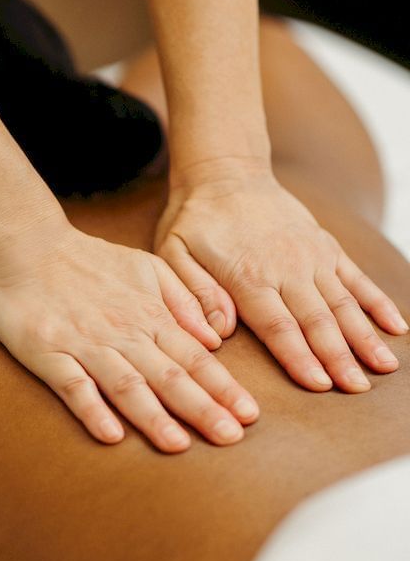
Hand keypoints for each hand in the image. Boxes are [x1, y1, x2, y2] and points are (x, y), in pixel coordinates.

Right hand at [0, 223, 259, 450]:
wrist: (27, 246)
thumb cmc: (89, 262)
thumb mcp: (147, 268)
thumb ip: (184, 299)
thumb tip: (216, 339)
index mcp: (149, 316)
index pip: (195, 358)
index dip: (223, 387)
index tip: (249, 415)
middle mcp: (123, 334)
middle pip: (169, 376)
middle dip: (202, 408)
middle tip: (230, 437)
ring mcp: (85, 345)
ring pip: (126, 385)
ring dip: (153, 416)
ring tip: (178, 445)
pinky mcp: (48, 353)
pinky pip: (73, 386)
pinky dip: (92, 409)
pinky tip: (110, 434)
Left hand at [156, 169, 407, 391]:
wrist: (226, 172)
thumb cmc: (195, 219)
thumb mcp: (173, 252)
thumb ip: (194, 292)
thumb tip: (220, 333)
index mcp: (248, 275)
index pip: (278, 326)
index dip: (300, 358)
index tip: (320, 386)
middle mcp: (288, 267)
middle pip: (317, 320)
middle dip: (339, 358)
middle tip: (356, 389)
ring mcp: (312, 256)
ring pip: (344, 303)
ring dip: (365, 337)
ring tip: (384, 368)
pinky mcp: (326, 246)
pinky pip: (357, 278)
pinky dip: (378, 303)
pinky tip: (397, 328)